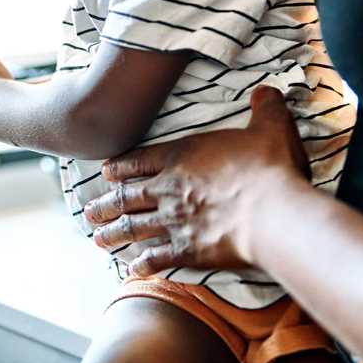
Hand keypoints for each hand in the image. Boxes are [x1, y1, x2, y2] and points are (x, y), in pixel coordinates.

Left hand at [82, 86, 310, 275]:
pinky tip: (133, 271)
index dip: (121, 166)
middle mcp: (170, 188)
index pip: (141, 160)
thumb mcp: (270, 126)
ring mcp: (175, 221)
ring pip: (133, 227)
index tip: (105, 173)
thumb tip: (267, 91)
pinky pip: (157, 259)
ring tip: (97, 240)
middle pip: (128, 196)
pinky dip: (143, 265)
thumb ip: (265, 107)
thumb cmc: (269, 168)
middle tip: (88, 212)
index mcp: (183, 155)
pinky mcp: (188, 251)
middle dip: (106, 204)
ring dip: (114, 234)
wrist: (273, 213)